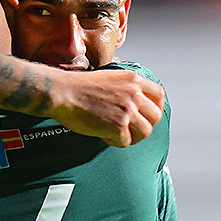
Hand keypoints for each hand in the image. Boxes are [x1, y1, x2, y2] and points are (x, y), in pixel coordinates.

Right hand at [49, 69, 164, 147]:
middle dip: (145, 125)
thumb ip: (126, 87)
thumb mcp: (110, 77)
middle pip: (156, 116)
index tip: (146, 115)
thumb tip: (136, 103)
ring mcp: (127, 110)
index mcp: (133, 79)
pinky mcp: (118, 126)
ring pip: (146, 131)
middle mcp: (134, 93)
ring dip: (133, 137)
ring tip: (118, 135)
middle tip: (131, 129)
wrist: (62, 92)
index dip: (155, 108)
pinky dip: (115, 142)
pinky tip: (104, 136)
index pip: (159, 95)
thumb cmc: (79, 87)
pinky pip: (126, 142)